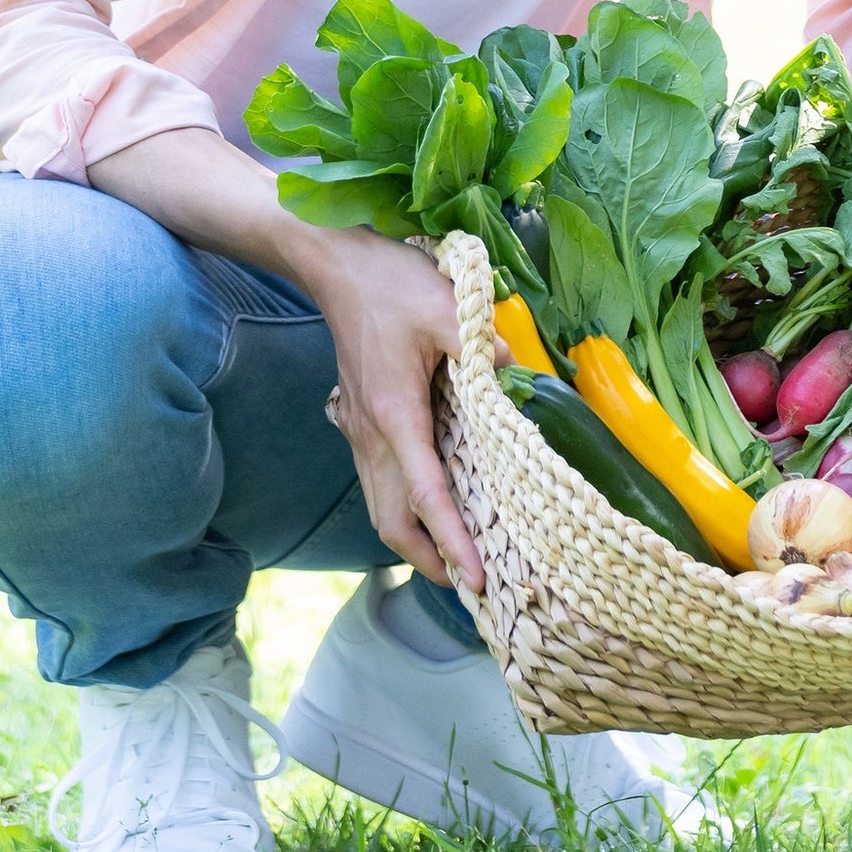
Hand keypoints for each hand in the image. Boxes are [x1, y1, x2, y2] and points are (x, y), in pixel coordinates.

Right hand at [302, 226, 484, 591]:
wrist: (335, 264)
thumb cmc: (390, 283)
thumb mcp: (446, 304)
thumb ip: (483, 343)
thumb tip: (517, 370)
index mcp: (395, 414)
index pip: (425, 495)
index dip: (452, 540)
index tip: (478, 577)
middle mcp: (371, 434)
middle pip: (391, 521)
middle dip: (430, 560)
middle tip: (472, 586)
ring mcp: (359, 430)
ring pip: (379, 507)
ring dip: (413, 541)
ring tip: (455, 562)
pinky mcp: (359, 420)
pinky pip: (378, 482)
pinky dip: (403, 510)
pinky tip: (432, 510)